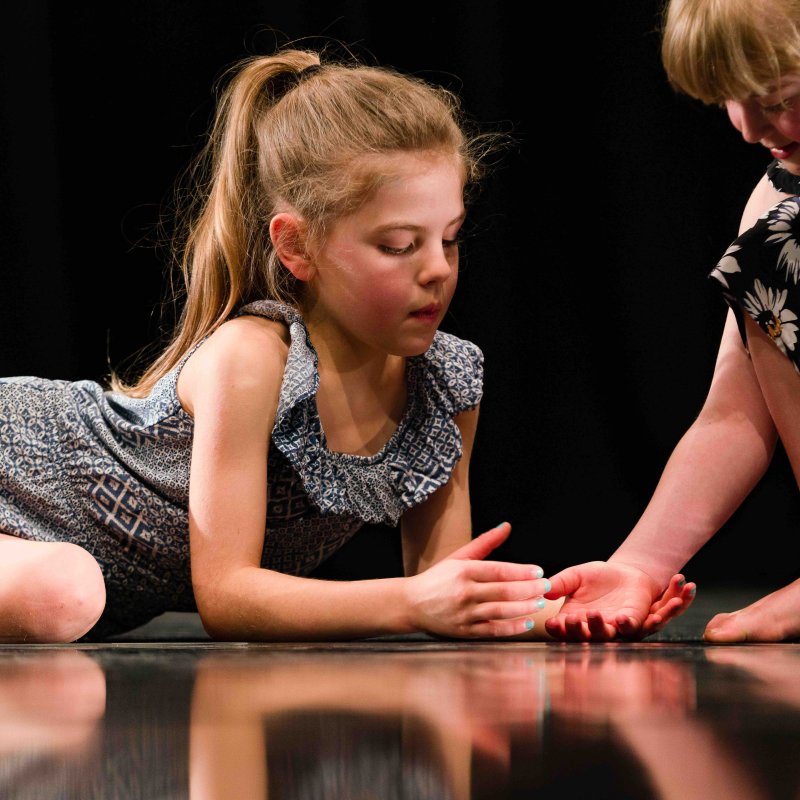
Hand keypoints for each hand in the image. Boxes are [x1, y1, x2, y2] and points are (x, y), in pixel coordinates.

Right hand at [404, 523, 550, 638]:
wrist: (411, 604)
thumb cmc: (437, 578)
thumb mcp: (459, 557)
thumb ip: (485, 543)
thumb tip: (506, 526)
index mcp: (463, 571)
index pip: (498, 570)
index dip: (521, 571)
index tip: (539, 571)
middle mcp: (464, 592)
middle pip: (503, 591)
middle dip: (528, 589)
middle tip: (547, 587)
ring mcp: (464, 614)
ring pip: (500, 611)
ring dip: (523, 608)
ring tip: (540, 604)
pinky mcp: (464, 631)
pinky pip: (492, 630)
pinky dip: (510, 628)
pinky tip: (526, 623)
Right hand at [543, 561, 695, 641]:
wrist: (626, 572)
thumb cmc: (597, 577)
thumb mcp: (575, 576)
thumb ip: (560, 583)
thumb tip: (544, 589)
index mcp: (575, 620)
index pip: (563, 630)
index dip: (558, 629)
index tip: (554, 622)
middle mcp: (594, 629)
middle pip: (584, 636)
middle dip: (579, 630)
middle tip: (574, 618)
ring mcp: (614, 628)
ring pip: (607, 634)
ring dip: (601, 627)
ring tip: (594, 614)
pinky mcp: (635, 621)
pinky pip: (633, 627)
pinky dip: (629, 624)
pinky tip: (623, 618)